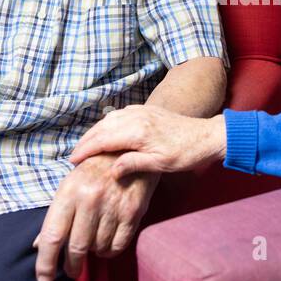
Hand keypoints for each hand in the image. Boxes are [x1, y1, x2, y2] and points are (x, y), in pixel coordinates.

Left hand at [33, 152, 158, 280]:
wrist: (127, 152)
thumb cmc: (92, 172)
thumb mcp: (68, 187)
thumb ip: (54, 218)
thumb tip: (39, 247)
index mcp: (69, 192)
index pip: (53, 236)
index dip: (46, 263)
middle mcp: (90, 199)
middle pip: (76, 248)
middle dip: (71, 266)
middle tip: (71, 271)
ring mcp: (113, 206)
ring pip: (98, 249)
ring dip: (93, 252)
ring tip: (93, 241)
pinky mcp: (132, 212)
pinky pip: (117, 246)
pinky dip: (110, 251)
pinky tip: (107, 241)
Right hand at [68, 105, 226, 175]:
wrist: (207, 135)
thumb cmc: (186, 153)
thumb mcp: (160, 164)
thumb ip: (133, 164)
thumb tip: (111, 170)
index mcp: (138, 132)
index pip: (103, 140)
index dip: (86, 150)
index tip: (73, 162)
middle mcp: (136, 117)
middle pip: (102, 128)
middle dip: (86, 141)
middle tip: (74, 156)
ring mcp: (141, 111)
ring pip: (109, 119)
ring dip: (95, 132)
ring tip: (85, 146)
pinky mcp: (147, 110)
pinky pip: (119, 114)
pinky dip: (107, 123)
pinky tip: (105, 132)